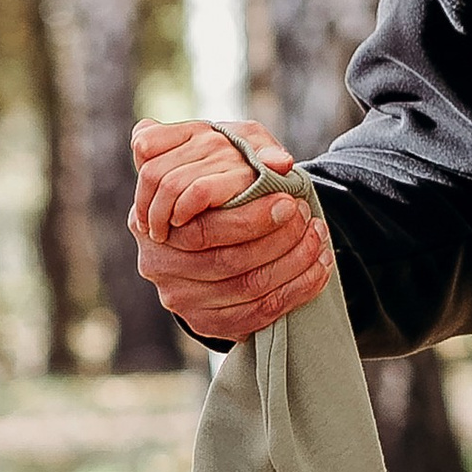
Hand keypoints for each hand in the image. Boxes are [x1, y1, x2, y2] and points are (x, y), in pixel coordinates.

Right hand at [129, 116, 335, 340]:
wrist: (204, 234)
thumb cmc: (213, 189)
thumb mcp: (217, 158)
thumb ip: (243, 149)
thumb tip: (281, 163)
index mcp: (151, 221)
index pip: (204, 229)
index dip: (251, 219)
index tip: (289, 202)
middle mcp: (157, 264)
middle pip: (226, 263)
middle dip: (278, 241)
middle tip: (308, 219)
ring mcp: (179, 299)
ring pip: (248, 289)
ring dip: (294, 265)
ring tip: (319, 238)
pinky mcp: (204, 322)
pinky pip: (258, 316)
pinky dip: (297, 292)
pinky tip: (319, 269)